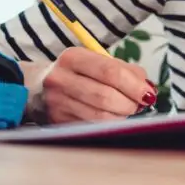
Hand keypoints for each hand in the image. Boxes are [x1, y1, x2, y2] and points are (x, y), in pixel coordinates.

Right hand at [26, 47, 156, 123]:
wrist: (36, 86)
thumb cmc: (78, 72)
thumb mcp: (97, 61)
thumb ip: (125, 70)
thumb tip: (148, 87)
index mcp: (74, 57)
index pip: (110, 72)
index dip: (134, 85)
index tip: (149, 94)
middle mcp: (61, 79)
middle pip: (105, 96)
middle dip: (130, 103)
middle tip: (140, 105)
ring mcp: (57, 102)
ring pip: (99, 116)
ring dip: (121, 116)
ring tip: (127, 110)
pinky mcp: (57, 121)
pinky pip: (90, 126)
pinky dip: (108, 124)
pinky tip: (113, 118)